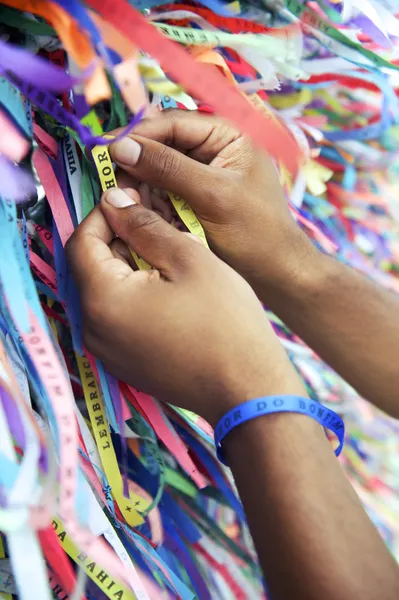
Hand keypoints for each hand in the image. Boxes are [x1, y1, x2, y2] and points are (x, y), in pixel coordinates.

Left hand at [66, 188, 305, 425]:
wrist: (247, 389)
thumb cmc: (224, 319)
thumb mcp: (187, 258)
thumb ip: (143, 225)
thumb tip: (113, 200)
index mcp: (102, 299)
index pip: (81, 241)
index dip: (103, 213)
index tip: (131, 198)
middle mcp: (93, 329)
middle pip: (92, 268)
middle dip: (118, 239)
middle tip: (154, 222)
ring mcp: (108, 352)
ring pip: (106, 293)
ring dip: (127, 266)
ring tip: (165, 254)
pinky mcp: (125, 365)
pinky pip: (118, 318)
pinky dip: (134, 295)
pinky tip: (167, 289)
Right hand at [109, 109, 315, 295]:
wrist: (276, 274)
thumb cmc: (255, 232)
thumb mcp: (212, 196)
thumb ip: (169, 169)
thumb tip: (121, 147)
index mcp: (227, 134)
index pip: (173, 123)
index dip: (138, 135)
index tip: (105, 151)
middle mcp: (213, 149)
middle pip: (162, 143)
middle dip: (135, 160)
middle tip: (106, 178)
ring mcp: (202, 175)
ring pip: (158, 169)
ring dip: (138, 182)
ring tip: (119, 197)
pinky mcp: (194, 199)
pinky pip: (163, 192)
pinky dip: (148, 199)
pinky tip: (135, 209)